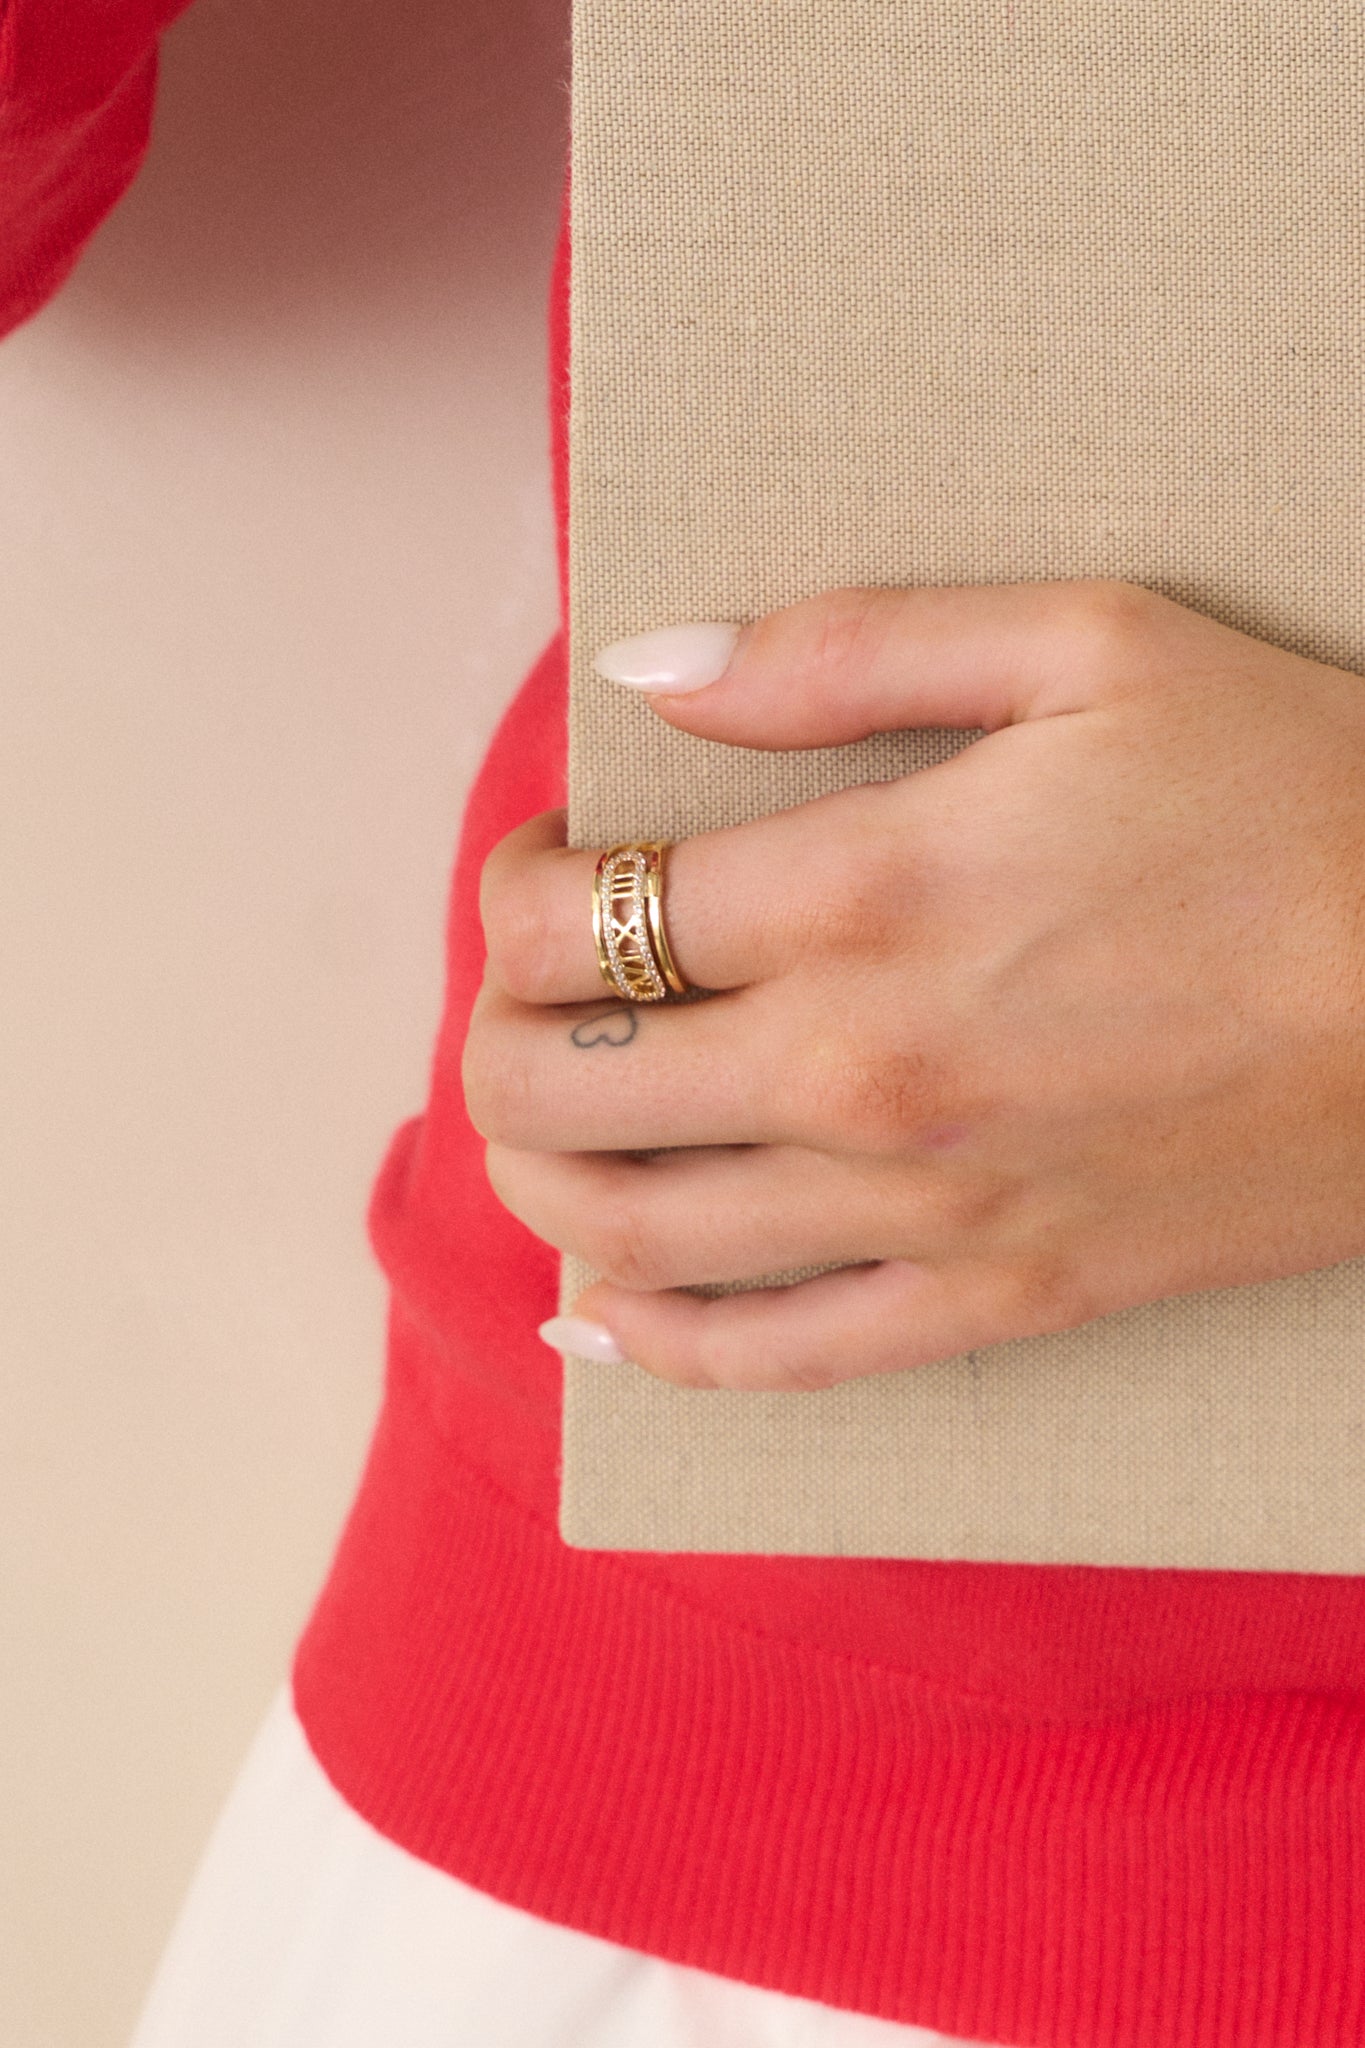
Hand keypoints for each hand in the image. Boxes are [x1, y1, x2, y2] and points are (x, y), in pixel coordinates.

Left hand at [464, 580, 1364, 1389]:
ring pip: (624, 1237)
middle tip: (539, 977)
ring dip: (540, 1174)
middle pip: (554, 1088)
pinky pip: (768, 1361)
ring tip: (559, 1106)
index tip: (556, 848)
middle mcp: (858, 1074)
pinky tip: (600, 1312)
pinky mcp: (993, 1301)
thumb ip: (846, 650)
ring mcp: (921, 1213)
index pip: (570, 922)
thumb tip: (650, 665)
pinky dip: (652, 1343)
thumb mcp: (1092, 645)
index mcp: (865, 896)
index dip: (514, 881)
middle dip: (496, 1027)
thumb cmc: (1302, 799)